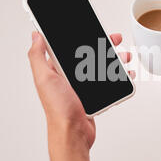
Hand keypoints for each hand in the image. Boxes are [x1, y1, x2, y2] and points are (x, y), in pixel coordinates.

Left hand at [28, 32, 132, 154]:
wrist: (73, 133)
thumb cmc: (58, 109)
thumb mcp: (44, 78)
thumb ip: (37, 56)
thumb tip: (35, 36)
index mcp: (57, 69)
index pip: (69, 46)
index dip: (80, 35)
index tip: (91, 27)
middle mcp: (69, 76)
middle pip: (89, 54)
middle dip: (103, 45)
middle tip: (114, 39)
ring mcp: (83, 86)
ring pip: (101, 66)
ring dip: (114, 59)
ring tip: (124, 57)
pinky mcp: (94, 95)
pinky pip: (108, 81)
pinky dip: (118, 76)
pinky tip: (125, 74)